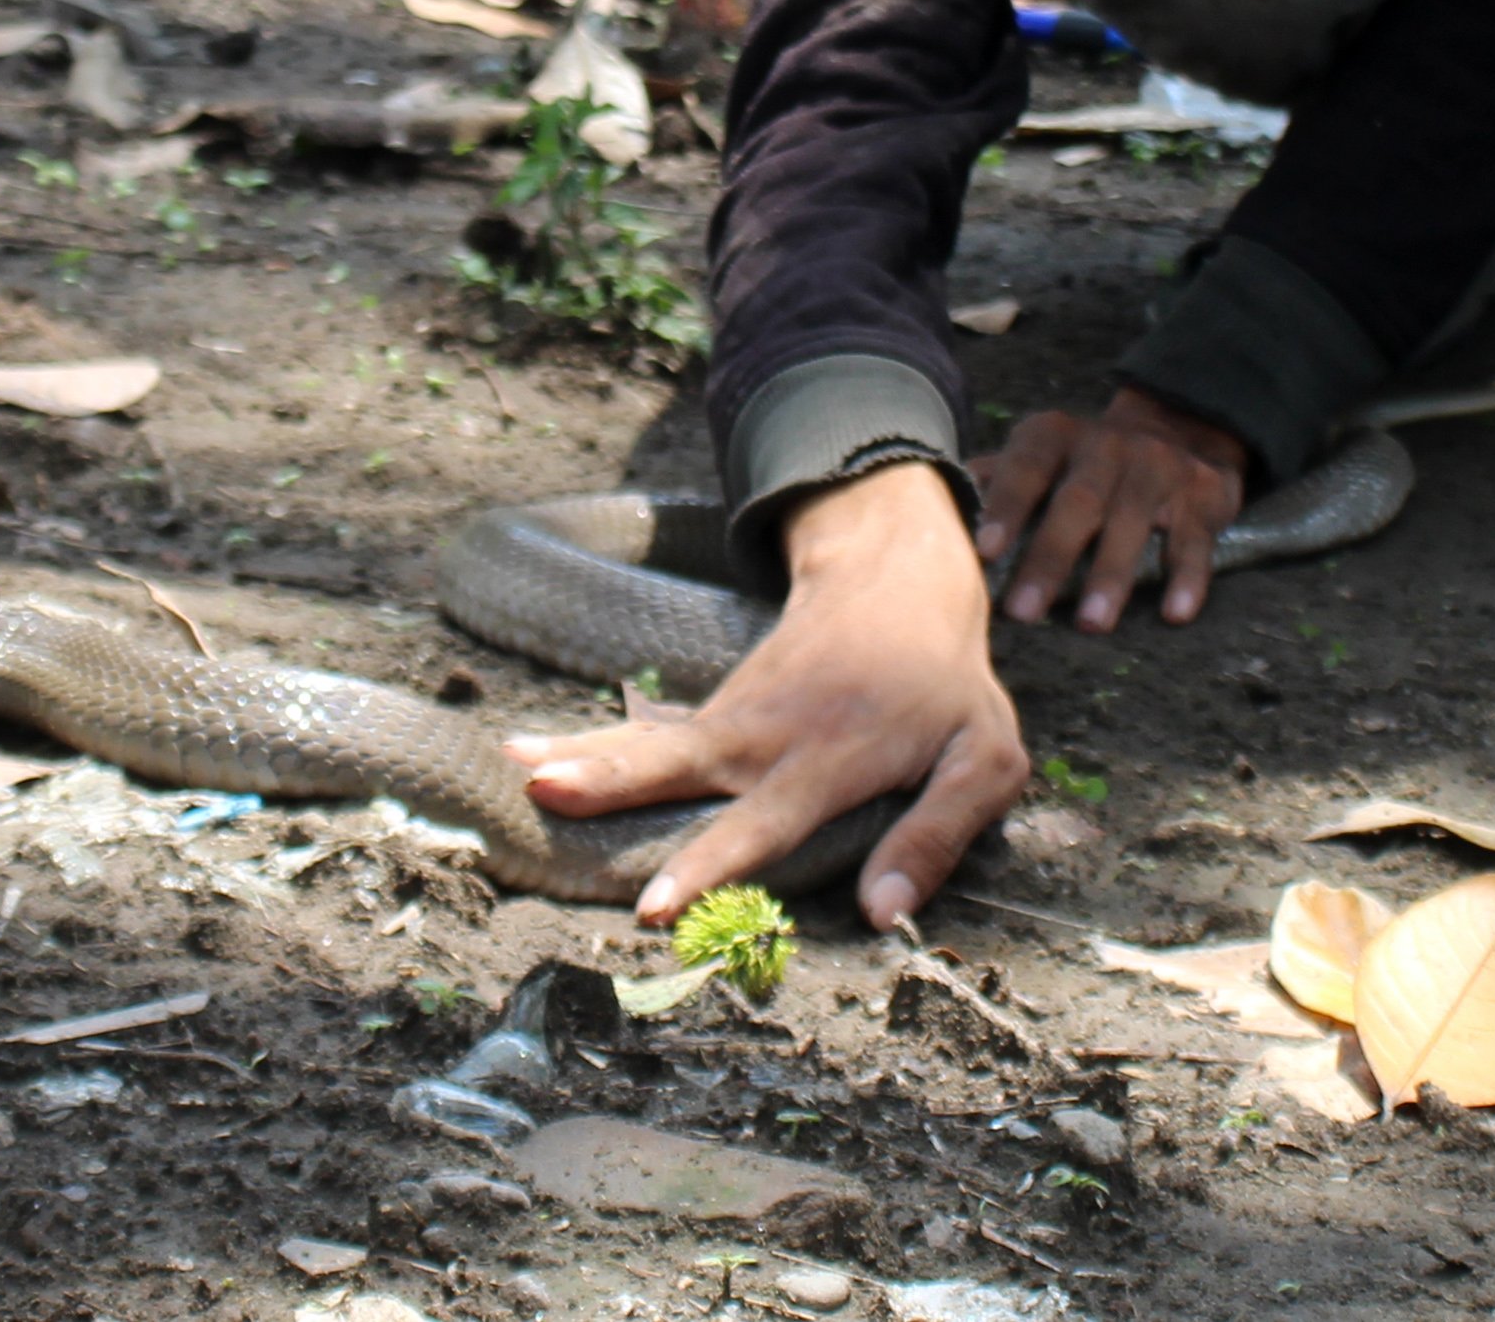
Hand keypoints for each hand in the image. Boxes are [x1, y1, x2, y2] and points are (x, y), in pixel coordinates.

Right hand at [507, 460, 1026, 929]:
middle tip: (546, 791)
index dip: (712, 861)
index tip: (657, 904)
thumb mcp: (983, 758)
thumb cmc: (945, 684)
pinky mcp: (715, 712)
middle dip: (613, 781)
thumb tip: (882, 916)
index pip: (766, 820)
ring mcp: (733, 719)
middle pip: (680, 765)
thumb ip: (936, 834)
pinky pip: (646, 737)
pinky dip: (586, 745)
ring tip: (512, 768)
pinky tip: (523, 754)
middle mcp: (768, 737)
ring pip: (648, 744)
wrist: (896, 579)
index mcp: (832, 757)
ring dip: (580, 756)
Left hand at [972, 384, 1246, 631]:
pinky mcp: (1203, 497)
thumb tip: (930, 508)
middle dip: (1050, 557)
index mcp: (1056, 436)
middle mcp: (1107, 445)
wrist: (1180, 427)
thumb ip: (994, 479)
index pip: (1026, 467)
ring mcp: (1158, 468)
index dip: (1005, 506)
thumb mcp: (1039, 454)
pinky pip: (1194, 540)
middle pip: (1077, 502)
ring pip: (1133, 522)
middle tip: (1023, 611)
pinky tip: (1175, 613)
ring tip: (1091, 623)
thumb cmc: (1084, 461)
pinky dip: (1187, 577)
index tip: (984, 551)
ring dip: (1111, 574)